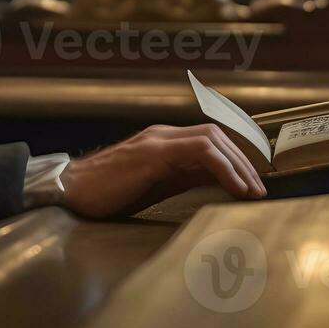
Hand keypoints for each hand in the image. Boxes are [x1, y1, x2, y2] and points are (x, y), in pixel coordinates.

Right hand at [59, 124, 266, 218]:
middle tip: (258, 188)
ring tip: (252, 190)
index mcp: (162, 141)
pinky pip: (200, 152)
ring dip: (238, 164)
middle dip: (243, 160)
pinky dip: (224, 168)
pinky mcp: (154, 153)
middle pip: (216, 134)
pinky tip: (234, 189)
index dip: (235, 158)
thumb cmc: (105, 193)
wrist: (70, 191)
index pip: (209, 140)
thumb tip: (215, 181)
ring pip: (212, 138)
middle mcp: (162, 134)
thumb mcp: (153, 185)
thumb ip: (182, 177)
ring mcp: (158, 140)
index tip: (252, 183)